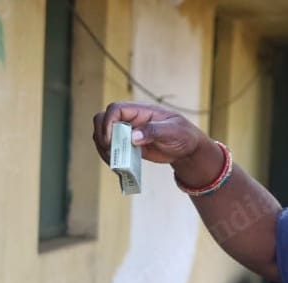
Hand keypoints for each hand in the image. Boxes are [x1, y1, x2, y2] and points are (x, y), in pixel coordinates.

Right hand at [92, 101, 208, 165]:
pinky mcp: (127, 146)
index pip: (115, 109)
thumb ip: (153, 131)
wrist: (186, 149)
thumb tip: (133, 136)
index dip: (108, 123)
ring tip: (115, 163)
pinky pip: (110, 149)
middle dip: (101, 136)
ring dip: (103, 149)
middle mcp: (131, 120)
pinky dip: (109, 158)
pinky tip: (118, 168)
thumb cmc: (183, 135)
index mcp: (141, 111)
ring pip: (102, 135)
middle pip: (102, 120)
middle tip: (110, 152)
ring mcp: (127, 132)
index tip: (111, 140)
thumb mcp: (173, 131)